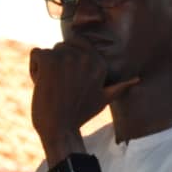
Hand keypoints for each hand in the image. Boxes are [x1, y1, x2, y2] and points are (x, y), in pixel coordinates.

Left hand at [30, 43, 138, 160]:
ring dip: (44, 69)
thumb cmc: (80, 116)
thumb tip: (137, 80)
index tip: (69, 81)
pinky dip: (33, 69)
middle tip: (60, 87)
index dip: (69, 60)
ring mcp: (67, 57)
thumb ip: (119, 87)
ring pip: (48, 52)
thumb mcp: (104, 99)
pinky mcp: (50, 60)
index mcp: (99, 62)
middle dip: (56, 65)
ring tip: (52, 88)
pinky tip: (41, 85)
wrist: (60, 129)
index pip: (78, 43)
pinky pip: (35, 53)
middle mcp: (86, 56)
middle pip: (61, 47)